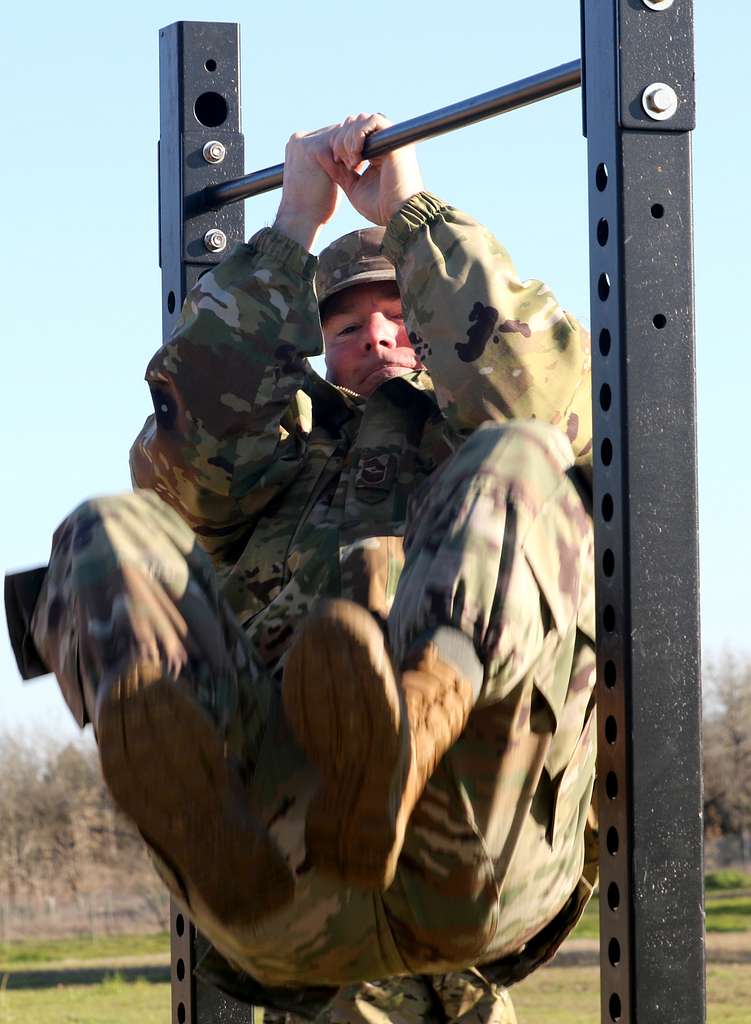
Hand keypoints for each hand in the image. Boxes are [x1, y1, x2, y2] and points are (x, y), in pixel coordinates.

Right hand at [273, 125, 350, 250]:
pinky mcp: (315, 149)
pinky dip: (350, 153)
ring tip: (360, 164)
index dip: (345, 145)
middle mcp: (299, 139)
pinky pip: (340, 143)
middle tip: (365, 159)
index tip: (359, 157)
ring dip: (351, 147)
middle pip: (334, 131)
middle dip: (350, 143)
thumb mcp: (319, 179)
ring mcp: (305, 142)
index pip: (329, 136)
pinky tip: (357, 166)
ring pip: (338, 134)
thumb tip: (349, 160)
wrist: (300, 219)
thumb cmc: (312, 207)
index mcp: (298, 145)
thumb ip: (330, 164)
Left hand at [329, 113, 423, 224]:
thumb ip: (338, 170)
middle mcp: (385, 144)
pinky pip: (374, 120)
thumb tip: (319, 153)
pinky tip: (356, 153)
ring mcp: (391, 140)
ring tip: (351, 159)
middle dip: (341, 139)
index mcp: (376, 154)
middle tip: (342, 161)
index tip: (337, 162)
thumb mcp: (352, 186)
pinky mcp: (396, 139)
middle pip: (355, 123)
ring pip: (363, 119)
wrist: (398, 214)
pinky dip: (360, 133)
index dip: (339, 142)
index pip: (353, 133)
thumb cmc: (379, 207)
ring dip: (349, 137)